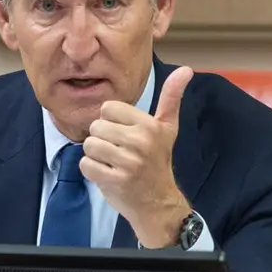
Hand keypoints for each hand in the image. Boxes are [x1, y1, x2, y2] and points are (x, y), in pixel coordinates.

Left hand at [80, 66, 194, 247]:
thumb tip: (186, 69)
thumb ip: (171, 97)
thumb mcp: (167, 128)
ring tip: (113, 164)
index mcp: (150, 125)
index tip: (125, 136)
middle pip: (96, 127)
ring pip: (89, 145)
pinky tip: (108, 175)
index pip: (107, 108)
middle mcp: (141, 141)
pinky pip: (86, 165)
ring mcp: (128, 162)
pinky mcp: (115, 180)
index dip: (111, 122)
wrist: (158, 203)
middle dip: (102, 140)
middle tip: (119, 153)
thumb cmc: (157, 162)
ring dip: (96, 156)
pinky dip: (92, 171)